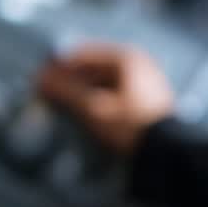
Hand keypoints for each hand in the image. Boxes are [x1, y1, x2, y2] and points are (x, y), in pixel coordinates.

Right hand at [37, 43, 175, 155]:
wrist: (167, 152)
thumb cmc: (133, 126)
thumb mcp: (94, 108)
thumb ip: (66, 91)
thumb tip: (41, 79)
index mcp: (127, 58)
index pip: (82, 54)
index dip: (58, 67)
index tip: (40, 81)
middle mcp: (138, 64)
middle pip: (93, 67)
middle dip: (69, 81)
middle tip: (47, 94)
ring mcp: (144, 81)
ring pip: (102, 81)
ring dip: (81, 91)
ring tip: (62, 105)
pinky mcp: (145, 100)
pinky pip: (113, 93)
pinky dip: (96, 99)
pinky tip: (84, 113)